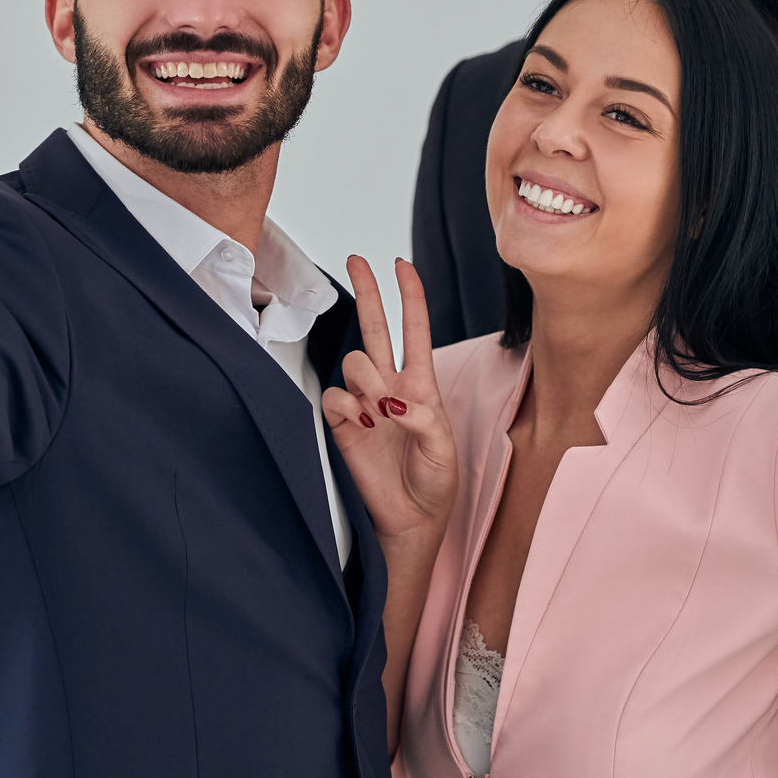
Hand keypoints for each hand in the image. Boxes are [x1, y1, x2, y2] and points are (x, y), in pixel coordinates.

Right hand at [322, 257, 457, 544]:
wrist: (410, 520)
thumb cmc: (434, 483)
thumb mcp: (443, 448)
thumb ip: (422, 418)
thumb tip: (393, 400)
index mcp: (421, 385)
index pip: (414, 329)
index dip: (410, 295)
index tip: (401, 263)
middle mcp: (390, 386)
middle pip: (376, 327)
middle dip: (369, 291)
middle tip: (358, 258)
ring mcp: (363, 403)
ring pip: (354, 360)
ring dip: (368, 377)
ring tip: (381, 408)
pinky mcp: (341, 424)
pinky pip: (334, 396)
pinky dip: (348, 404)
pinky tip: (362, 421)